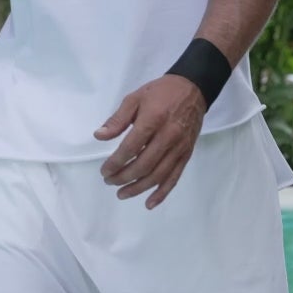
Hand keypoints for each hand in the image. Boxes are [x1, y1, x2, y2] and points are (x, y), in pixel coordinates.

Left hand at [94, 75, 205, 208]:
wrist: (193, 89)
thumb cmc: (161, 92)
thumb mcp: (134, 98)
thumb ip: (117, 120)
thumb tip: (99, 136)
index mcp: (153, 120)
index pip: (131, 148)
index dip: (115, 163)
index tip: (104, 170)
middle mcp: (168, 136)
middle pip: (143, 165)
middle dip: (123, 177)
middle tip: (109, 181)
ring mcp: (179, 148)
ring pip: (158, 175)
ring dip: (138, 188)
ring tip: (122, 194)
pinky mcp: (187, 154)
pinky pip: (174, 177)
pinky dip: (162, 193)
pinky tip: (149, 203)